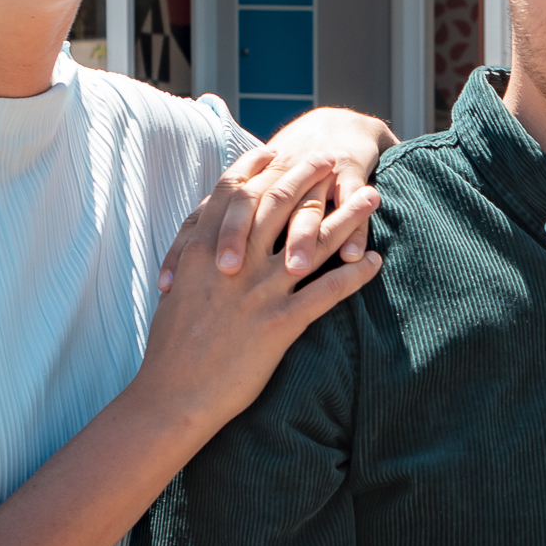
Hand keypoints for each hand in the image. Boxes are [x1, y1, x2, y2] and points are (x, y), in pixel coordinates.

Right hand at [130, 171, 380, 442]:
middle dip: (311, 175)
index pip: (236, 191)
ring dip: (348, 215)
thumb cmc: (170, 347)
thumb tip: (206, 231)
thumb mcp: (175, 287)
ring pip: (313, 241)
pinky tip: (375, 262)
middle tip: (334, 158)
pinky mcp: (279, 324)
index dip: (263, 166)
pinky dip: (355, 274)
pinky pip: (328, 291)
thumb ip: (193, 254)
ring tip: (372, 197)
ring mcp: (258, 292)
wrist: (171, 396)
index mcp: (202, 249)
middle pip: (279, 202)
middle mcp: (233, 262)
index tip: (284, 149)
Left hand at [171, 106, 394, 288]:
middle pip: (253, 204)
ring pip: (306, 206)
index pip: (210, 215)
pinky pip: (351, 203)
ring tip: (295, 270)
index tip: (172, 284)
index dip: (191, 245)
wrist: (335, 131)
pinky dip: (356, 228)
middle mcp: (275, 177)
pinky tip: (356, 258)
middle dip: (239, 236)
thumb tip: (179, 274)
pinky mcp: (351, 175)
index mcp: (245, 186)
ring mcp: (314, 176)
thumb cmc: (284, 178)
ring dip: (301, 237)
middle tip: (228, 272)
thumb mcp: (249, 198)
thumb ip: (216, 228)